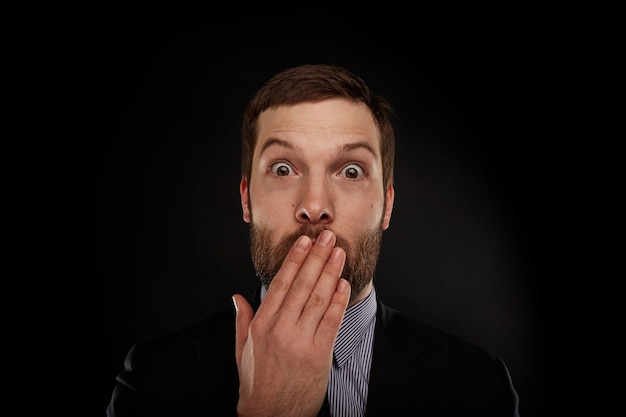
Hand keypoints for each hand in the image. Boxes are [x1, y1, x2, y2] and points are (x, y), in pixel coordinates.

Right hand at [232, 230, 350, 416]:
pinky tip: (343, 284)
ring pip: (318, 298)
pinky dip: (338, 301)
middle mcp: (280, 329)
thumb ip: (242, 319)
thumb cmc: (257, 381)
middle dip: (317, 258)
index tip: (304, 242)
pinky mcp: (319, 354)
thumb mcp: (242, 348)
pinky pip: (332, 321)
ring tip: (339, 253)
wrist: (271, 414)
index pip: (281, 283)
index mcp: (262, 324)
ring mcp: (300, 341)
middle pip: (303, 285)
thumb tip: (237, 297)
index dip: (295, 259)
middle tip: (328, 237)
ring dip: (330, 273)